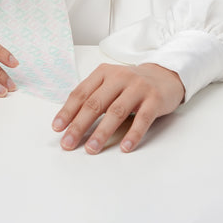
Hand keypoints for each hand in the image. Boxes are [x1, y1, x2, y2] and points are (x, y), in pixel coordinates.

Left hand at [52, 62, 184, 153]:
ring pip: (116, 112)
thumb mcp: (110, 82)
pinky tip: (125, 147)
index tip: (57, 128)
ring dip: (102, 132)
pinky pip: (142, 119)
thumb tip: (71, 120)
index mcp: (104, 73)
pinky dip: (133, 134)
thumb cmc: (131, 84)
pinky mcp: (154, 99)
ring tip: (92, 149)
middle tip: (68, 143)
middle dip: (79, 125)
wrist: (165, 75)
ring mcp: (138, 88)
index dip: (68, 111)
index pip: (81, 93)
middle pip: (95, 103)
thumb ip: (94, 95)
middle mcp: (119, 77)